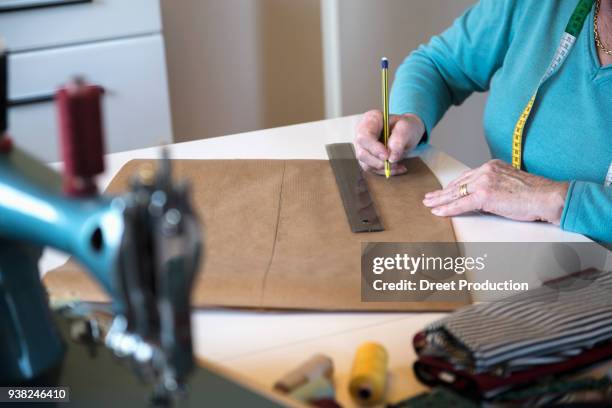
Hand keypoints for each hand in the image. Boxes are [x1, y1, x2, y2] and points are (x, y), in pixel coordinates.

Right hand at [354, 110, 424, 175]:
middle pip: (362, 153)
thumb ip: (400, 138)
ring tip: (399, 164)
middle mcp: (362, 134)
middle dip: (378, 162)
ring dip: (383, 168)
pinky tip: (398, 167)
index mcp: (370, 120)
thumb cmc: (405, 126)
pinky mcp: (367, 158)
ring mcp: (363, 147)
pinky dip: (386, 171)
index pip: (364, 136)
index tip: (386, 156)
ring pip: (366, 164)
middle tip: (394, 162)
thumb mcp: (407, 127)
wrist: (406, 132)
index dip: (374, 148)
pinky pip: (373, 169)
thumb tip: (391, 157)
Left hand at [423, 159, 568, 224]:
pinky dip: (448, 209)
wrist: (547, 196)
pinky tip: (438, 212)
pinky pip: (461, 204)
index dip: (453, 185)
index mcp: (492, 166)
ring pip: (456, 193)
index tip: (444, 190)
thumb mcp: (510, 183)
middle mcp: (485, 170)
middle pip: (458, 183)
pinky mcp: (484, 195)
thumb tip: (482, 199)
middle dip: (442, 192)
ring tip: (429, 205)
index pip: (467, 176)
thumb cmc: (534, 194)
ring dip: (440, 200)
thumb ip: (494, 186)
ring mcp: (484, 182)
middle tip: (429, 197)